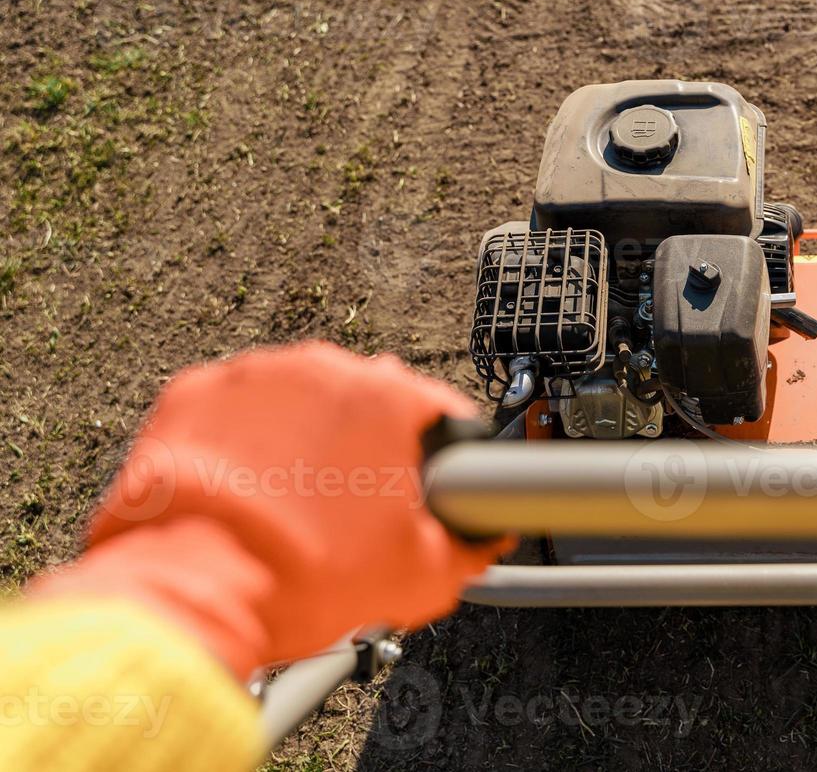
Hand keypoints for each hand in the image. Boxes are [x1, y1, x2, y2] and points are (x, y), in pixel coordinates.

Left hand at [29, 342, 510, 679]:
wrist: (190, 591)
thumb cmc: (302, 578)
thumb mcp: (420, 577)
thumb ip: (472, 548)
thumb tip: (484, 541)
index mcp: (390, 396)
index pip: (443, 413)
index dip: (446, 459)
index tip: (431, 491)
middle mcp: (325, 368)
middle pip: (369, 403)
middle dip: (370, 449)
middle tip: (357, 511)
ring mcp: (255, 374)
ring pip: (302, 401)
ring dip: (306, 440)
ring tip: (294, 506)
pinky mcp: (195, 392)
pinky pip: (238, 409)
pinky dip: (244, 442)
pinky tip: (247, 492)